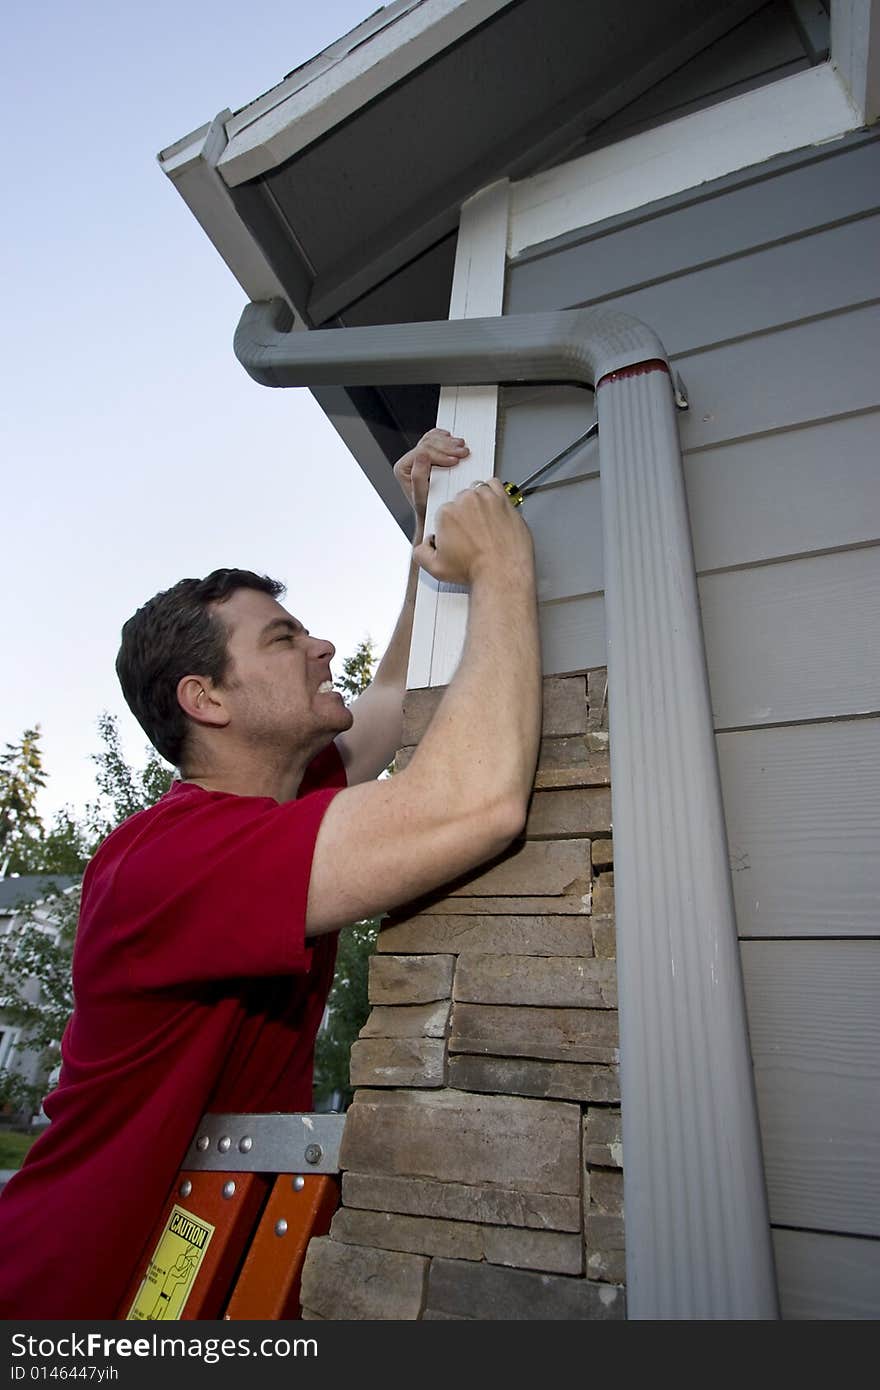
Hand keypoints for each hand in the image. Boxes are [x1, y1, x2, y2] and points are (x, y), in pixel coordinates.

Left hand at [394, 428, 468, 537]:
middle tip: (463, 453)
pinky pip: (434, 438)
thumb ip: (418, 476)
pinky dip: (444, 438)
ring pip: (432, 439)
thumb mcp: (422, 496)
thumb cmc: (428, 508)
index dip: (441, 454)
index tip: (455, 461)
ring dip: (449, 442)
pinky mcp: (427, 455)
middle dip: (448, 447)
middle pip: (428, 444)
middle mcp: (408, 461)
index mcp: (403, 468)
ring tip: (462, 448)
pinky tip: (452, 440)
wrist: (433, 513)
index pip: (422, 452)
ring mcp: (417, 457)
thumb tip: (422, 456)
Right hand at [413, 478, 533, 587]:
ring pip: (477, 491)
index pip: (443, 511)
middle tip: (470, 531)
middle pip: (460, 499)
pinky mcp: (503, 500)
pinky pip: (495, 485)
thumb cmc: (476, 569)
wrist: (503, 573)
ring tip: (481, 520)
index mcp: (447, 513)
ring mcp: (486, 499)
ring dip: (477, 502)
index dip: (449, 525)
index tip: (455, 535)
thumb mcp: (436, 568)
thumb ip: (421, 553)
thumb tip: (423, 546)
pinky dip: (493, 493)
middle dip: (463, 513)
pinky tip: (492, 507)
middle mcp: (466, 502)